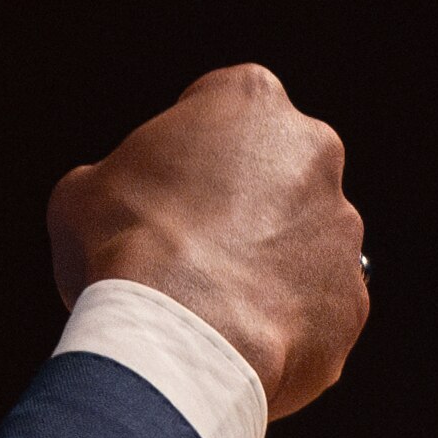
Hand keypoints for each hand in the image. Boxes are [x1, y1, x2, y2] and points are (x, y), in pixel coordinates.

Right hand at [48, 64, 368, 419]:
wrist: (178, 337)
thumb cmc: (123, 246)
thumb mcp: (83, 190)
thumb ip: (118, 180)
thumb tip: (118, 205)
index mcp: (250, 99)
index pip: (223, 106)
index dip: (189, 148)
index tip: (166, 187)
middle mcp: (313, 151)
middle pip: (276, 169)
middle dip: (244, 200)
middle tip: (191, 242)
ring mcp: (342, 228)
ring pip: (302, 239)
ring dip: (268, 260)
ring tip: (212, 302)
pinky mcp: (353, 297)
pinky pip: (316, 304)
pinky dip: (284, 319)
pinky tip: (238, 338)